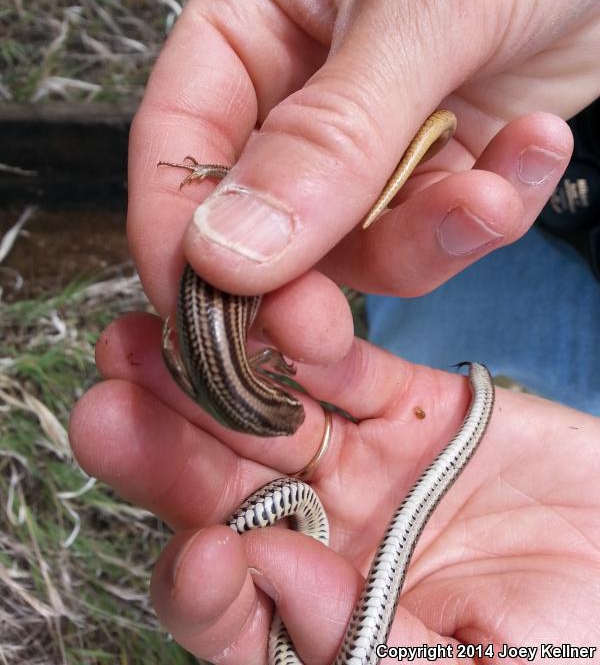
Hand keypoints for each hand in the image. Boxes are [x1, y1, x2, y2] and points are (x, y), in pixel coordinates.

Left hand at [70, 312, 599, 661]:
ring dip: (216, 376)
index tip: (206, 553)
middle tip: (112, 403)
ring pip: (272, 419)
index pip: (232, 611)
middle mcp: (325, 538)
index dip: (204, 587)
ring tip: (157, 333)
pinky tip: (285, 312)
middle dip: (168, 451)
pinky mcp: (406, 407)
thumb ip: (381, 651)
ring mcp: (362, 467)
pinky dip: (318, 344)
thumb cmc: (576, 641)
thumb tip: (275, 584)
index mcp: (324, 624)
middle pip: (226, 496)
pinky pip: (351, 373)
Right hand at [128, 0, 598, 326]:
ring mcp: (371, 138)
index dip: (174, 234)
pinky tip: (535, 146)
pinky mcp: (440, 164)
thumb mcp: (426, 1)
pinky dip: (488, 213)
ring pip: (358, 245)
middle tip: (323, 331)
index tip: (197, 315)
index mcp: (253, 20)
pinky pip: (438, 230)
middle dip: (302, 278)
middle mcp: (298, 89)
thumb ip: (330, 134)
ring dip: (426, 239)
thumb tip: (228, 250)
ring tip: (490, 194)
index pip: (178, 140)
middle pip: (263, 217)